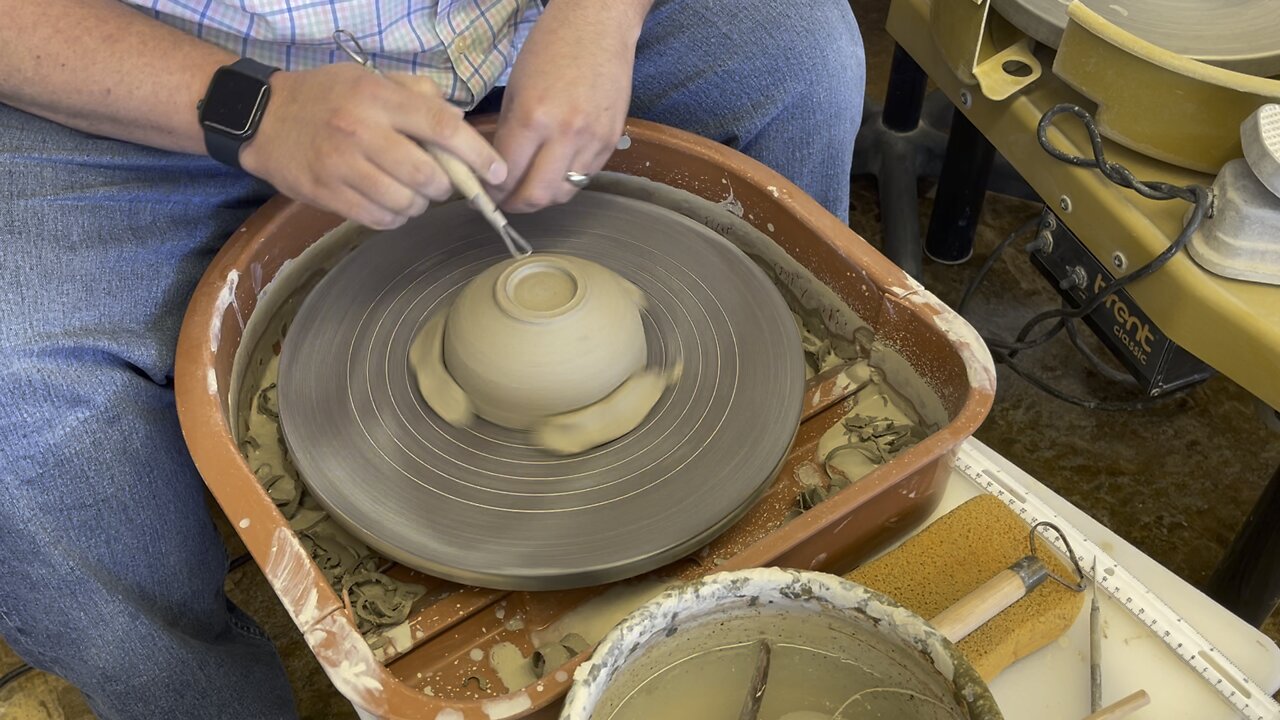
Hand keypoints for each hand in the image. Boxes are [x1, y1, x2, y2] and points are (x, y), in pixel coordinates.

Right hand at [241, 64, 506, 228]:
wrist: (264, 117)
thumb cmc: (327, 96)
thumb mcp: (371, 79)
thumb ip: (418, 95)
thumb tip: (458, 120)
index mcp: (379, 99)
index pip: (442, 127)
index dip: (477, 155)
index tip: (497, 171)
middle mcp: (362, 132)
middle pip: (427, 176)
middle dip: (445, 186)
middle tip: (439, 181)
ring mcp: (342, 166)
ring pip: (405, 204)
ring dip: (418, 204)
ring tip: (410, 191)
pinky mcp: (326, 194)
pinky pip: (378, 219)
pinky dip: (394, 217)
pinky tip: (388, 202)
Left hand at [491, 0, 650, 212]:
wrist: (598, 25)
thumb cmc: (552, 47)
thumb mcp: (516, 87)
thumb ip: (508, 132)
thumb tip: (497, 169)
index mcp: (533, 116)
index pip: (505, 174)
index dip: (490, 190)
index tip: (483, 193)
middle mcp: (565, 134)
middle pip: (536, 195)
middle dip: (514, 205)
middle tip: (503, 202)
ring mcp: (592, 140)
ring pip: (563, 193)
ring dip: (542, 197)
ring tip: (529, 188)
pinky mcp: (610, 142)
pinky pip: (585, 178)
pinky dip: (566, 181)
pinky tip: (554, 170)